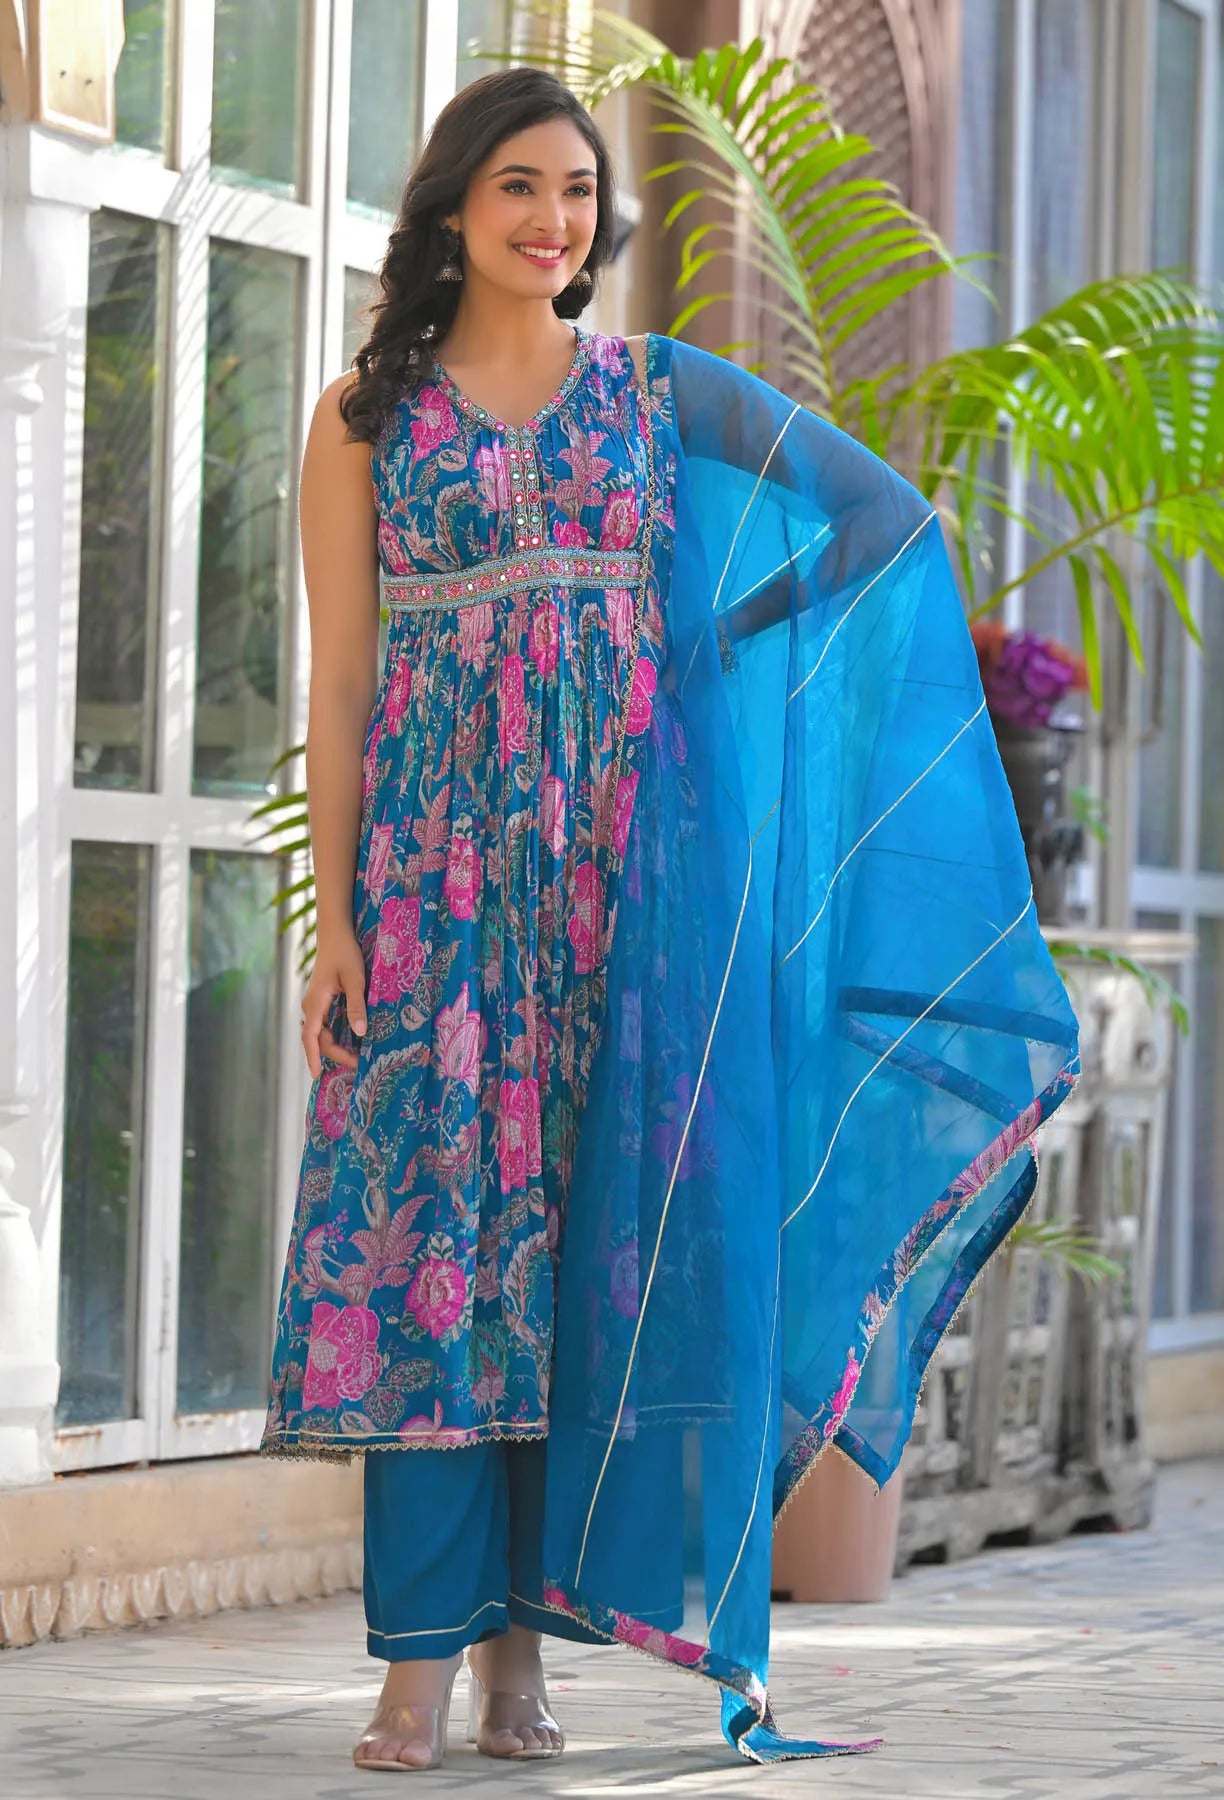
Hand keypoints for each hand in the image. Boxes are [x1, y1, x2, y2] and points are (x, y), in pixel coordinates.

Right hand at [300, 931, 367, 1077]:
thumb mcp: (356, 979)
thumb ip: (357, 1006)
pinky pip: (323, 1025)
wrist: (335, 933)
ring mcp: (314, 1003)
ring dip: (334, 1046)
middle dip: (335, 1054)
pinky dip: (333, 1036)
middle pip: (317, 1039)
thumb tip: (360, 1032)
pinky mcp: (320, 1000)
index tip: (316, 1075)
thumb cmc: (345, 953)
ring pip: (320, 1033)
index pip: (311, 1037)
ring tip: (355, 1057)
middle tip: (358, 1064)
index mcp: (316, 1002)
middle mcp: (311, 1005)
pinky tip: (349, 1041)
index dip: (313, 1057)